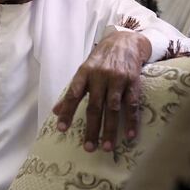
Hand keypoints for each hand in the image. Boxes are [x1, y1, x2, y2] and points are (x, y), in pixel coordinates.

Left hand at [52, 31, 150, 152]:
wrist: (126, 41)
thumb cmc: (102, 58)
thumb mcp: (84, 69)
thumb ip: (73, 90)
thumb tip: (56, 111)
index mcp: (85, 72)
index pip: (74, 94)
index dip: (67, 111)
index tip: (62, 129)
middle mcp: (100, 75)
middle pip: (95, 105)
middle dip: (91, 128)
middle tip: (89, 148)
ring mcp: (118, 79)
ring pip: (113, 108)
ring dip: (110, 129)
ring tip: (107, 147)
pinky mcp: (133, 81)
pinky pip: (132, 104)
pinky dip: (131, 121)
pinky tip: (129, 135)